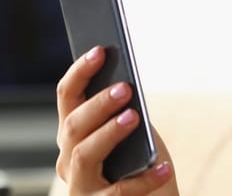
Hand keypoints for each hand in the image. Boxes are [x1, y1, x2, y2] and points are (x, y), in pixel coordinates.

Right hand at [55, 46, 178, 195]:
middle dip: (98, 104)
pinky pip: (120, 191)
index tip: (100, 50)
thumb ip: (125, 113)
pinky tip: (165, 166)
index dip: (80, 71)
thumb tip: (127, 85)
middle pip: (73, 125)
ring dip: (108, 133)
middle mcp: (68, 159)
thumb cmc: (140, 165)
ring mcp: (80, 185)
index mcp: (73, 134)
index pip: (67, 96)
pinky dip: (145, 178)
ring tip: (134, 117)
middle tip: (124, 88)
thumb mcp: (132, 135)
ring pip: (84, 154)